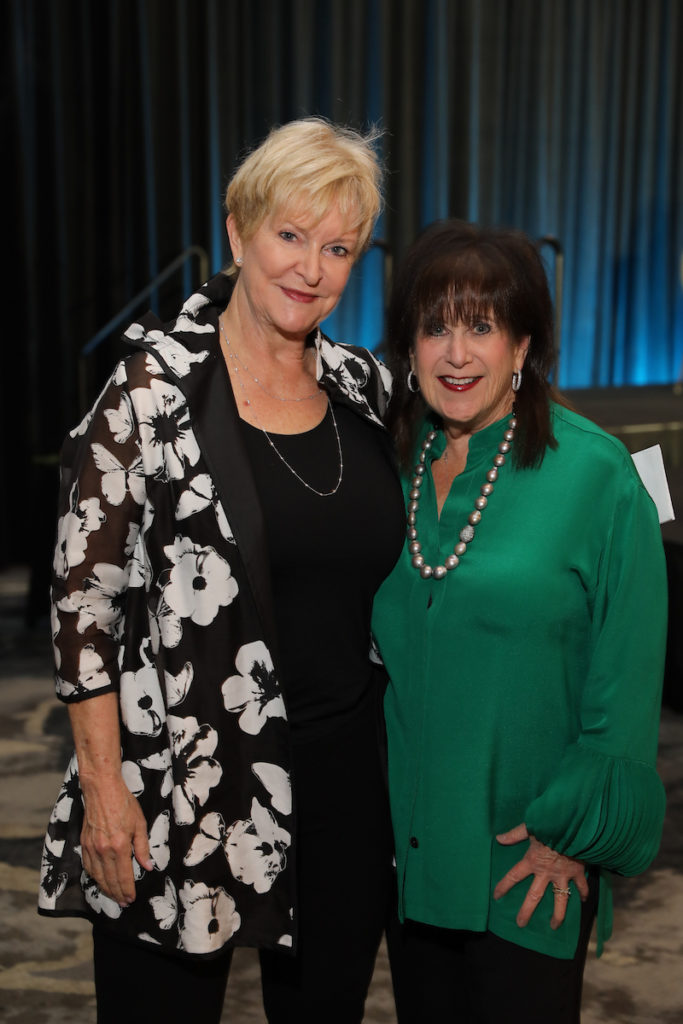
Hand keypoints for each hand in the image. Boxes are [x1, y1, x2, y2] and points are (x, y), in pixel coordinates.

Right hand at [80, 773, 153, 906]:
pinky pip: (89, 867)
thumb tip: (147, 867)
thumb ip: (142, 847)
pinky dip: (94, 877)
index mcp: (120, 846)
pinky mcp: (84, 843)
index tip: (131, 899)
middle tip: (124, 903)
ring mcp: (92, 848)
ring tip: (114, 897)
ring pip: (98, 876)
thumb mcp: (140, 824)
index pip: (123, 876)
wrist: (102, 789)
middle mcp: (104, 850)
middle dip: (117, 894)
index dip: (128, 890)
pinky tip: (100, 881)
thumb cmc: (124, 803)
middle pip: (110, 880)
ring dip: (106, 889)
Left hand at [493, 822, 588, 928]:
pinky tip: (583, 901)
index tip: (496, 896)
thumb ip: (515, 834)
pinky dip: (583, 893)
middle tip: (521, 923)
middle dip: (526, 911)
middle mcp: (546, 872)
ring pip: (560, 900)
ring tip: (554, 926)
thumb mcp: (530, 827)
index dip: (504, 886)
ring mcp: (563, 875)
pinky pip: (581, 886)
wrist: (574, 826)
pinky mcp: (577, 873)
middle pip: (534, 896)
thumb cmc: (550, 825)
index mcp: (532, 861)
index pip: (513, 876)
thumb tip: (499, 838)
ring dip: (558, 914)